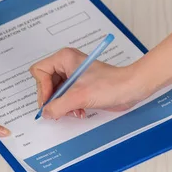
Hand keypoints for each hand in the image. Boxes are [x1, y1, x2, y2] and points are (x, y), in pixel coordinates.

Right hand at [29, 47, 143, 118]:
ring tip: (73, 111)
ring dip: (62, 106)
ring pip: (55, 94)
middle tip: (59, 110)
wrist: (131, 88)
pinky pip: (65, 98)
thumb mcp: (79, 96)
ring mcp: (73, 76)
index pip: (39, 71)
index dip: (42, 88)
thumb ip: (58, 106)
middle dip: (53, 100)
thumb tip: (45, 113)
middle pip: (45, 84)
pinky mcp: (80, 86)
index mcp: (64, 58)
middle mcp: (66, 65)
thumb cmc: (110, 84)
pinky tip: (79, 111)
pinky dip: (69, 107)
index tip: (50, 101)